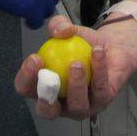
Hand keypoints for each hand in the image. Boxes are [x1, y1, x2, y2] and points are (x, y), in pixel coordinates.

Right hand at [15, 15, 136, 120]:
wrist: (110, 45)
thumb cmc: (82, 45)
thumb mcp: (66, 30)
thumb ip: (58, 25)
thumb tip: (58, 31)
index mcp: (44, 87)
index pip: (26, 88)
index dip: (26, 77)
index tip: (35, 59)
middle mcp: (60, 103)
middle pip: (46, 110)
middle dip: (46, 95)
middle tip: (50, 74)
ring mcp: (81, 106)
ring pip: (76, 105)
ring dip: (75, 84)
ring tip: (77, 63)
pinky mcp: (103, 100)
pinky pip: (100, 89)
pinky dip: (98, 69)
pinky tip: (97, 52)